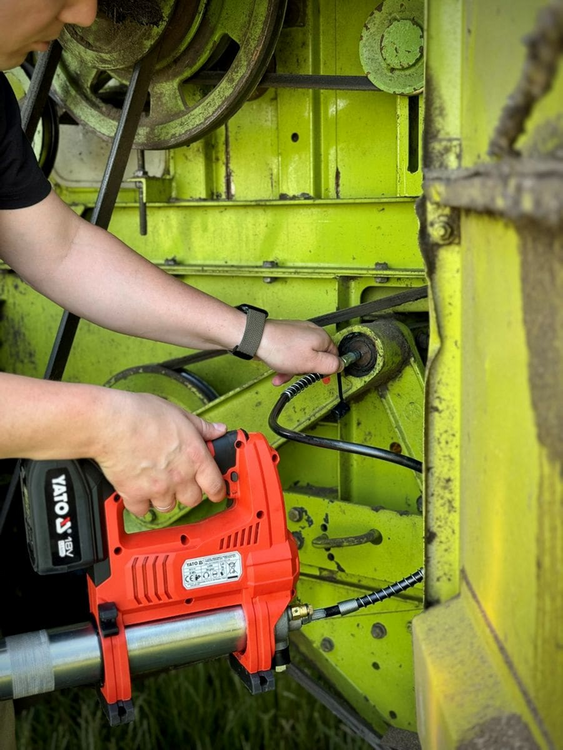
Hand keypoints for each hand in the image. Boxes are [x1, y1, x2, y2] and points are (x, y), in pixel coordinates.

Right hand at [95, 391, 226, 516]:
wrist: (111, 423)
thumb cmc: (142, 414)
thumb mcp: (179, 414)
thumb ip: (201, 427)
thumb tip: (218, 430)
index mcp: (195, 456)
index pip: (216, 485)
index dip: (218, 491)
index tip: (216, 492)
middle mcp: (180, 476)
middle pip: (193, 500)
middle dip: (189, 492)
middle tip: (181, 482)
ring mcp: (158, 488)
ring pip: (169, 507)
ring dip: (165, 498)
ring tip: (158, 483)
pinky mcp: (135, 495)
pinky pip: (142, 510)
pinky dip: (140, 503)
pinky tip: (139, 490)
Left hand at [256, 319, 341, 385]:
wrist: (255, 339)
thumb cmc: (280, 348)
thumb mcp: (312, 362)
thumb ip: (330, 365)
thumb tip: (341, 365)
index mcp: (321, 337)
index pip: (334, 356)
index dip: (326, 369)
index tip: (317, 376)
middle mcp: (311, 333)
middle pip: (317, 358)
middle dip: (306, 370)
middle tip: (299, 373)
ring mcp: (297, 335)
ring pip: (302, 359)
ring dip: (293, 371)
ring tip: (284, 374)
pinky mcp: (285, 339)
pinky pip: (290, 356)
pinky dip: (285, 366)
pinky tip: (278, 373)